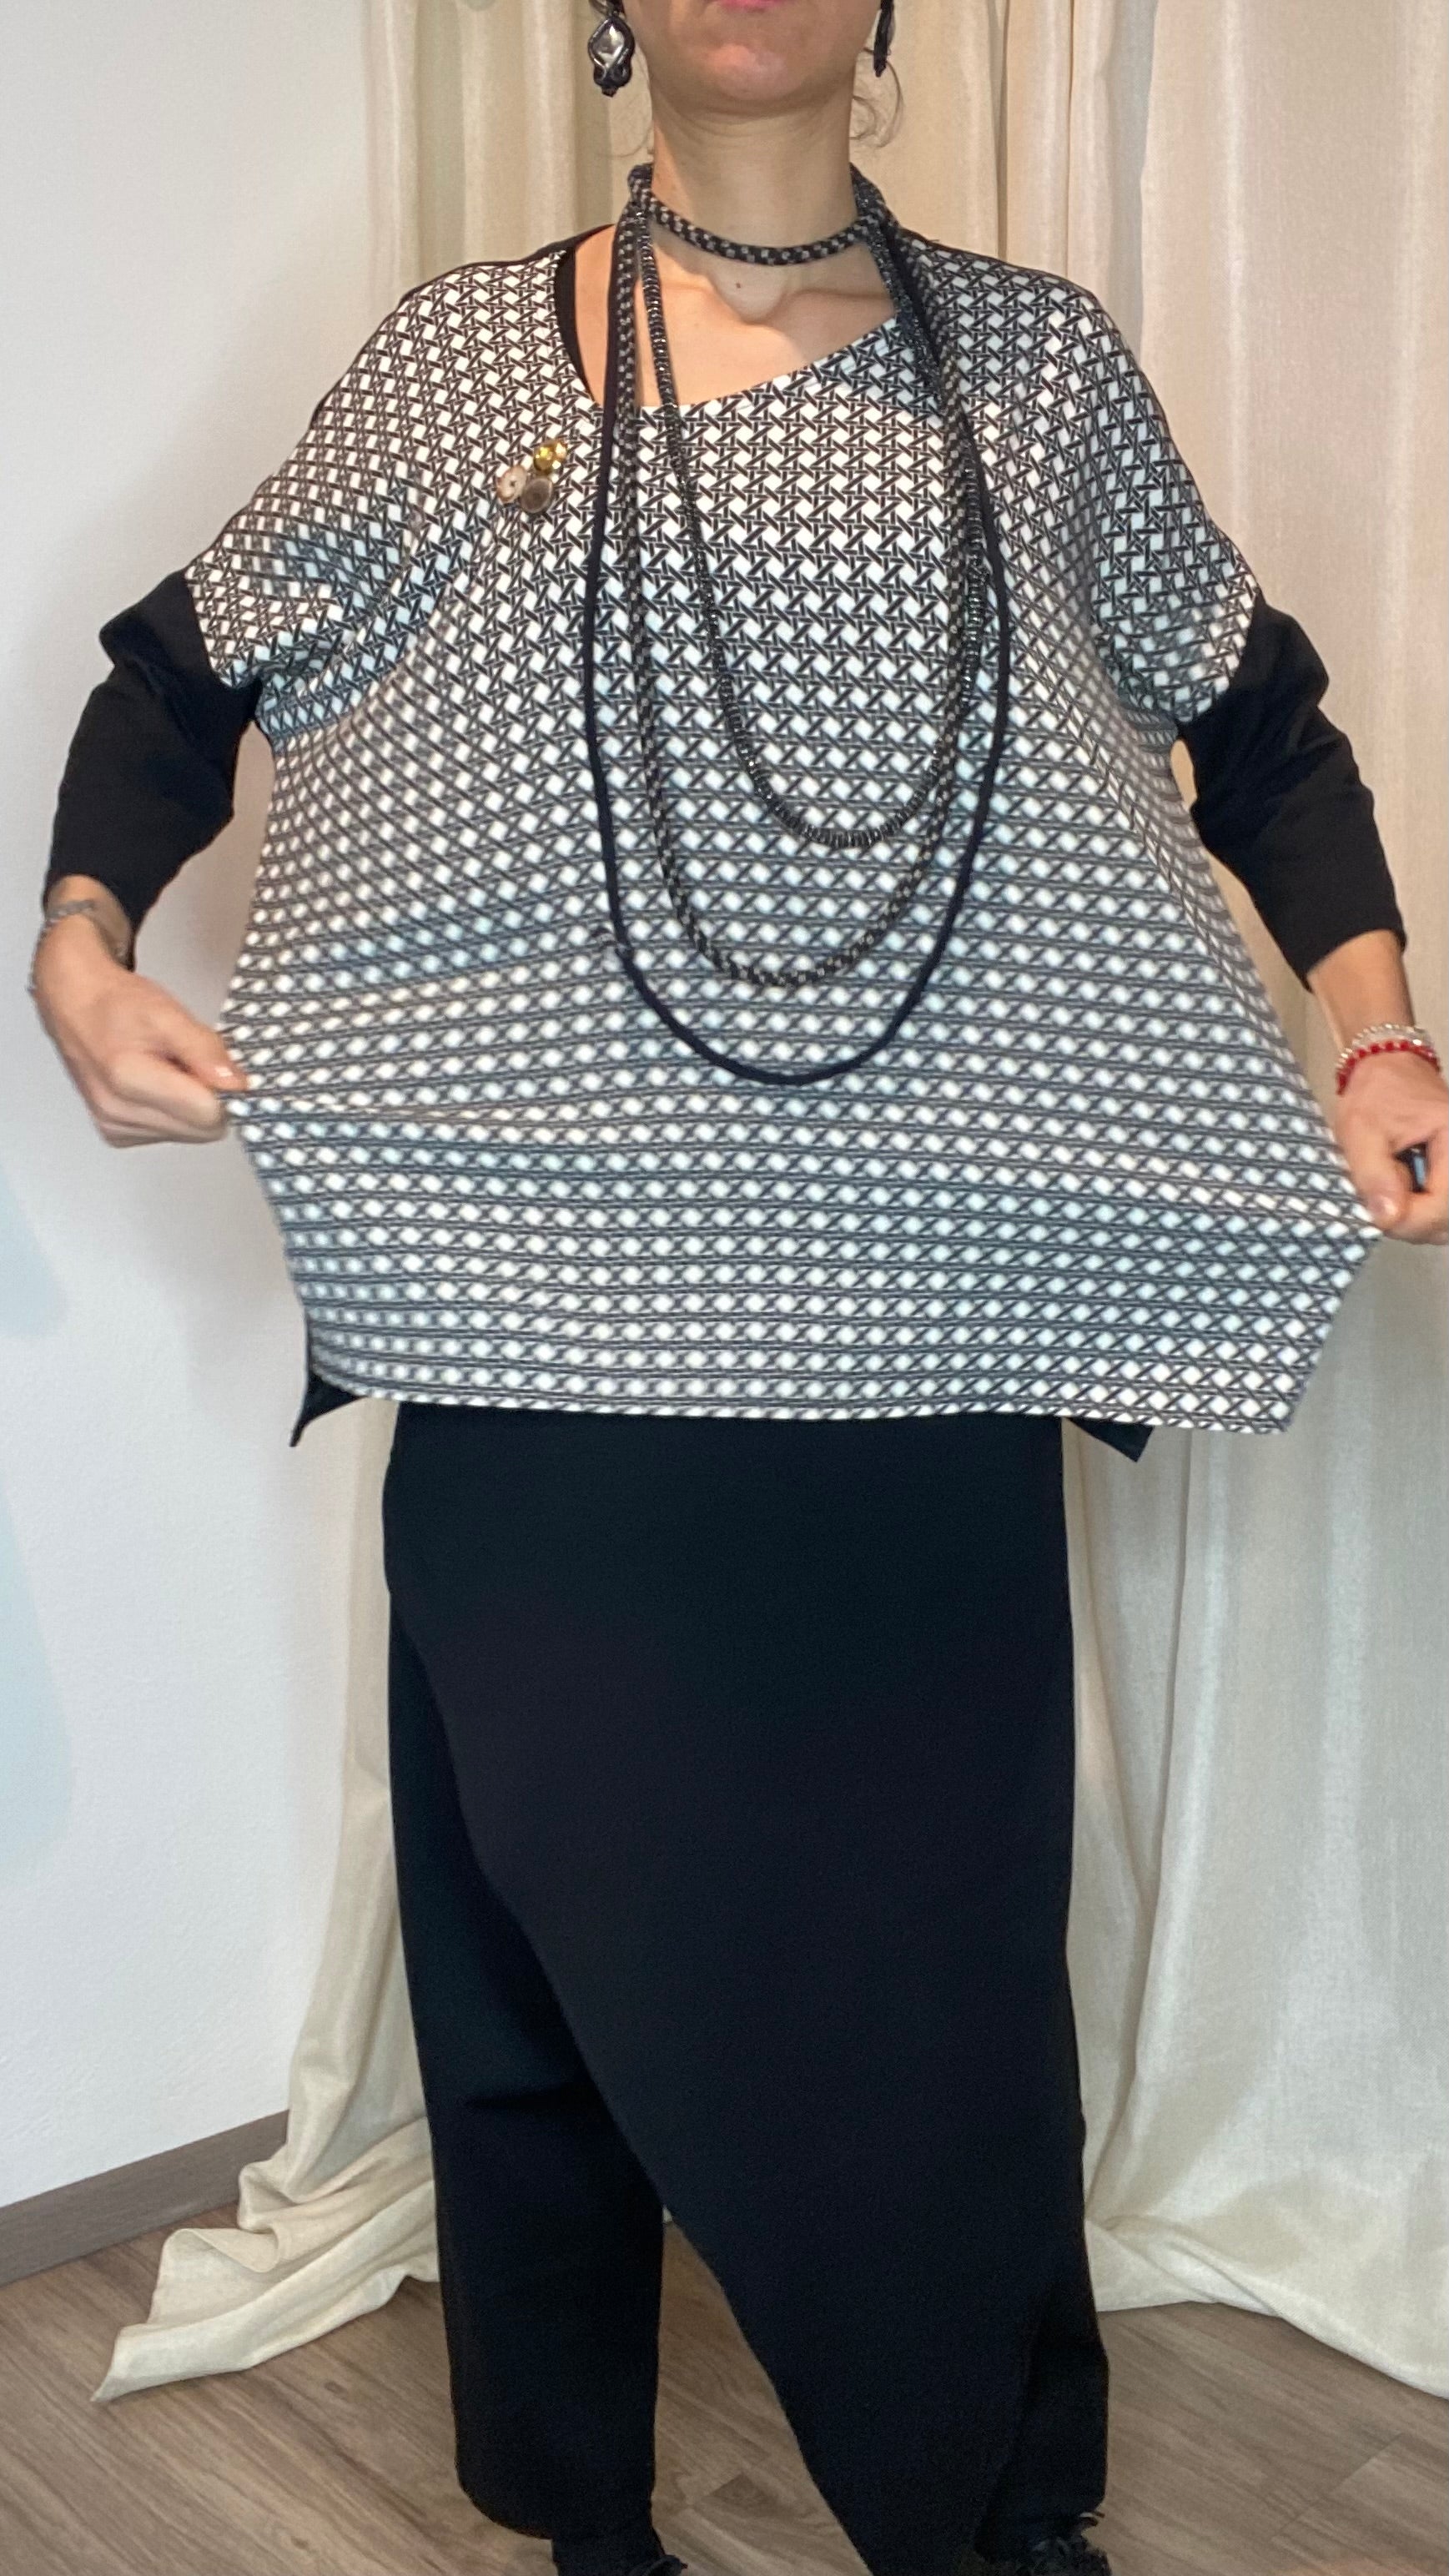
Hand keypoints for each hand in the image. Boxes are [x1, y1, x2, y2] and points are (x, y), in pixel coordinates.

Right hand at [32, 913, 247, 1146]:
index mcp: (128, 1078)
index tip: (214, 1065)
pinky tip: (156, 1083)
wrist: (76, 1005)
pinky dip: (173, 1112)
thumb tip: (236, 1084)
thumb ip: (205, 1049)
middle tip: (187, 1062)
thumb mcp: (168, 1013)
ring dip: (189, 1104)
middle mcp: (117, 1111)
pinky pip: (169, 1134)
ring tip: (167, 1069)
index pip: (208, 1113)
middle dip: (206, 1096)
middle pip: (201, 1129)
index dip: (222, 1088)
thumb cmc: (116, 1005)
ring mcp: (114, 1126)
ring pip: (189, 1134)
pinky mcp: (116, 1134)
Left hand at [1333, 1051, 1447, 1243]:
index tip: (1375, 1216)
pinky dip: (1417, 1210)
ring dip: (1413, 1219)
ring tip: (1388, 1193)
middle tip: (1378, 1203)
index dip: (1410, 1222)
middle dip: (1410, 1223)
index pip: (1444, 1206)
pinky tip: (1399, 1192)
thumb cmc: (1375, 1094)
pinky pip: (1440, 1208)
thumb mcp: (1361, 1129)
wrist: (1390, 1068)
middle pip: (1447, 1221)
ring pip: (1444, 1221)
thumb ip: (1374, 1175)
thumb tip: (1388, 1220)